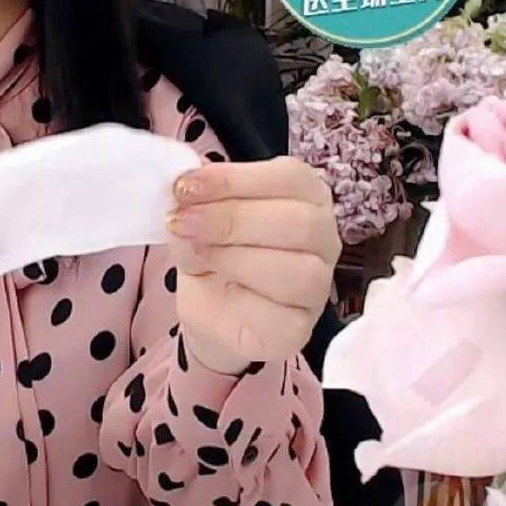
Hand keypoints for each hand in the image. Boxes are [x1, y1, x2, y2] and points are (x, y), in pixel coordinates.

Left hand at [166, 156, 339, 375]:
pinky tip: (219, 288)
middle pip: (299, 221)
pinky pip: (281, 313)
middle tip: (183, 222)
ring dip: (235, 257)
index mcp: (304, 196)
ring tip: (199, 254)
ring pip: (299, 269)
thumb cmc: (214, 256)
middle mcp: (322, 238)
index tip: (186, 186)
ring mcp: (318, 286)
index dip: (236, 179)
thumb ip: (197, 203)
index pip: (291, 176)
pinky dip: (241, 296)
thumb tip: (186, 191)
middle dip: (231, 218)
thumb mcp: (197, 220)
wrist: (211, 312)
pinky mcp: (299, 329)